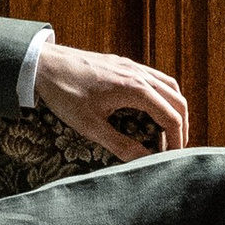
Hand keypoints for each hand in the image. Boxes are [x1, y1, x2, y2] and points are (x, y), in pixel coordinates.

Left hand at [33, 43, 189, 159]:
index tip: (171, 158)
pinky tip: (151, 108)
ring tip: (168, 131)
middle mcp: (138, 74)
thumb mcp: (90, 126)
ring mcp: (131, 66)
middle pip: (177, 100)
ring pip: (168, 86)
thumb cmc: (64, 94)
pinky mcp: (122, 63)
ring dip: (174, 108)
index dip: (176, 140)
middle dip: (181, 126)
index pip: (171, 116)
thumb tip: (145, 161)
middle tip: (175, 149)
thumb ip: (120, 145)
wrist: (43, 63)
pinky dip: (162, 95)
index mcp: (135, 89)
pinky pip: (154, 77)